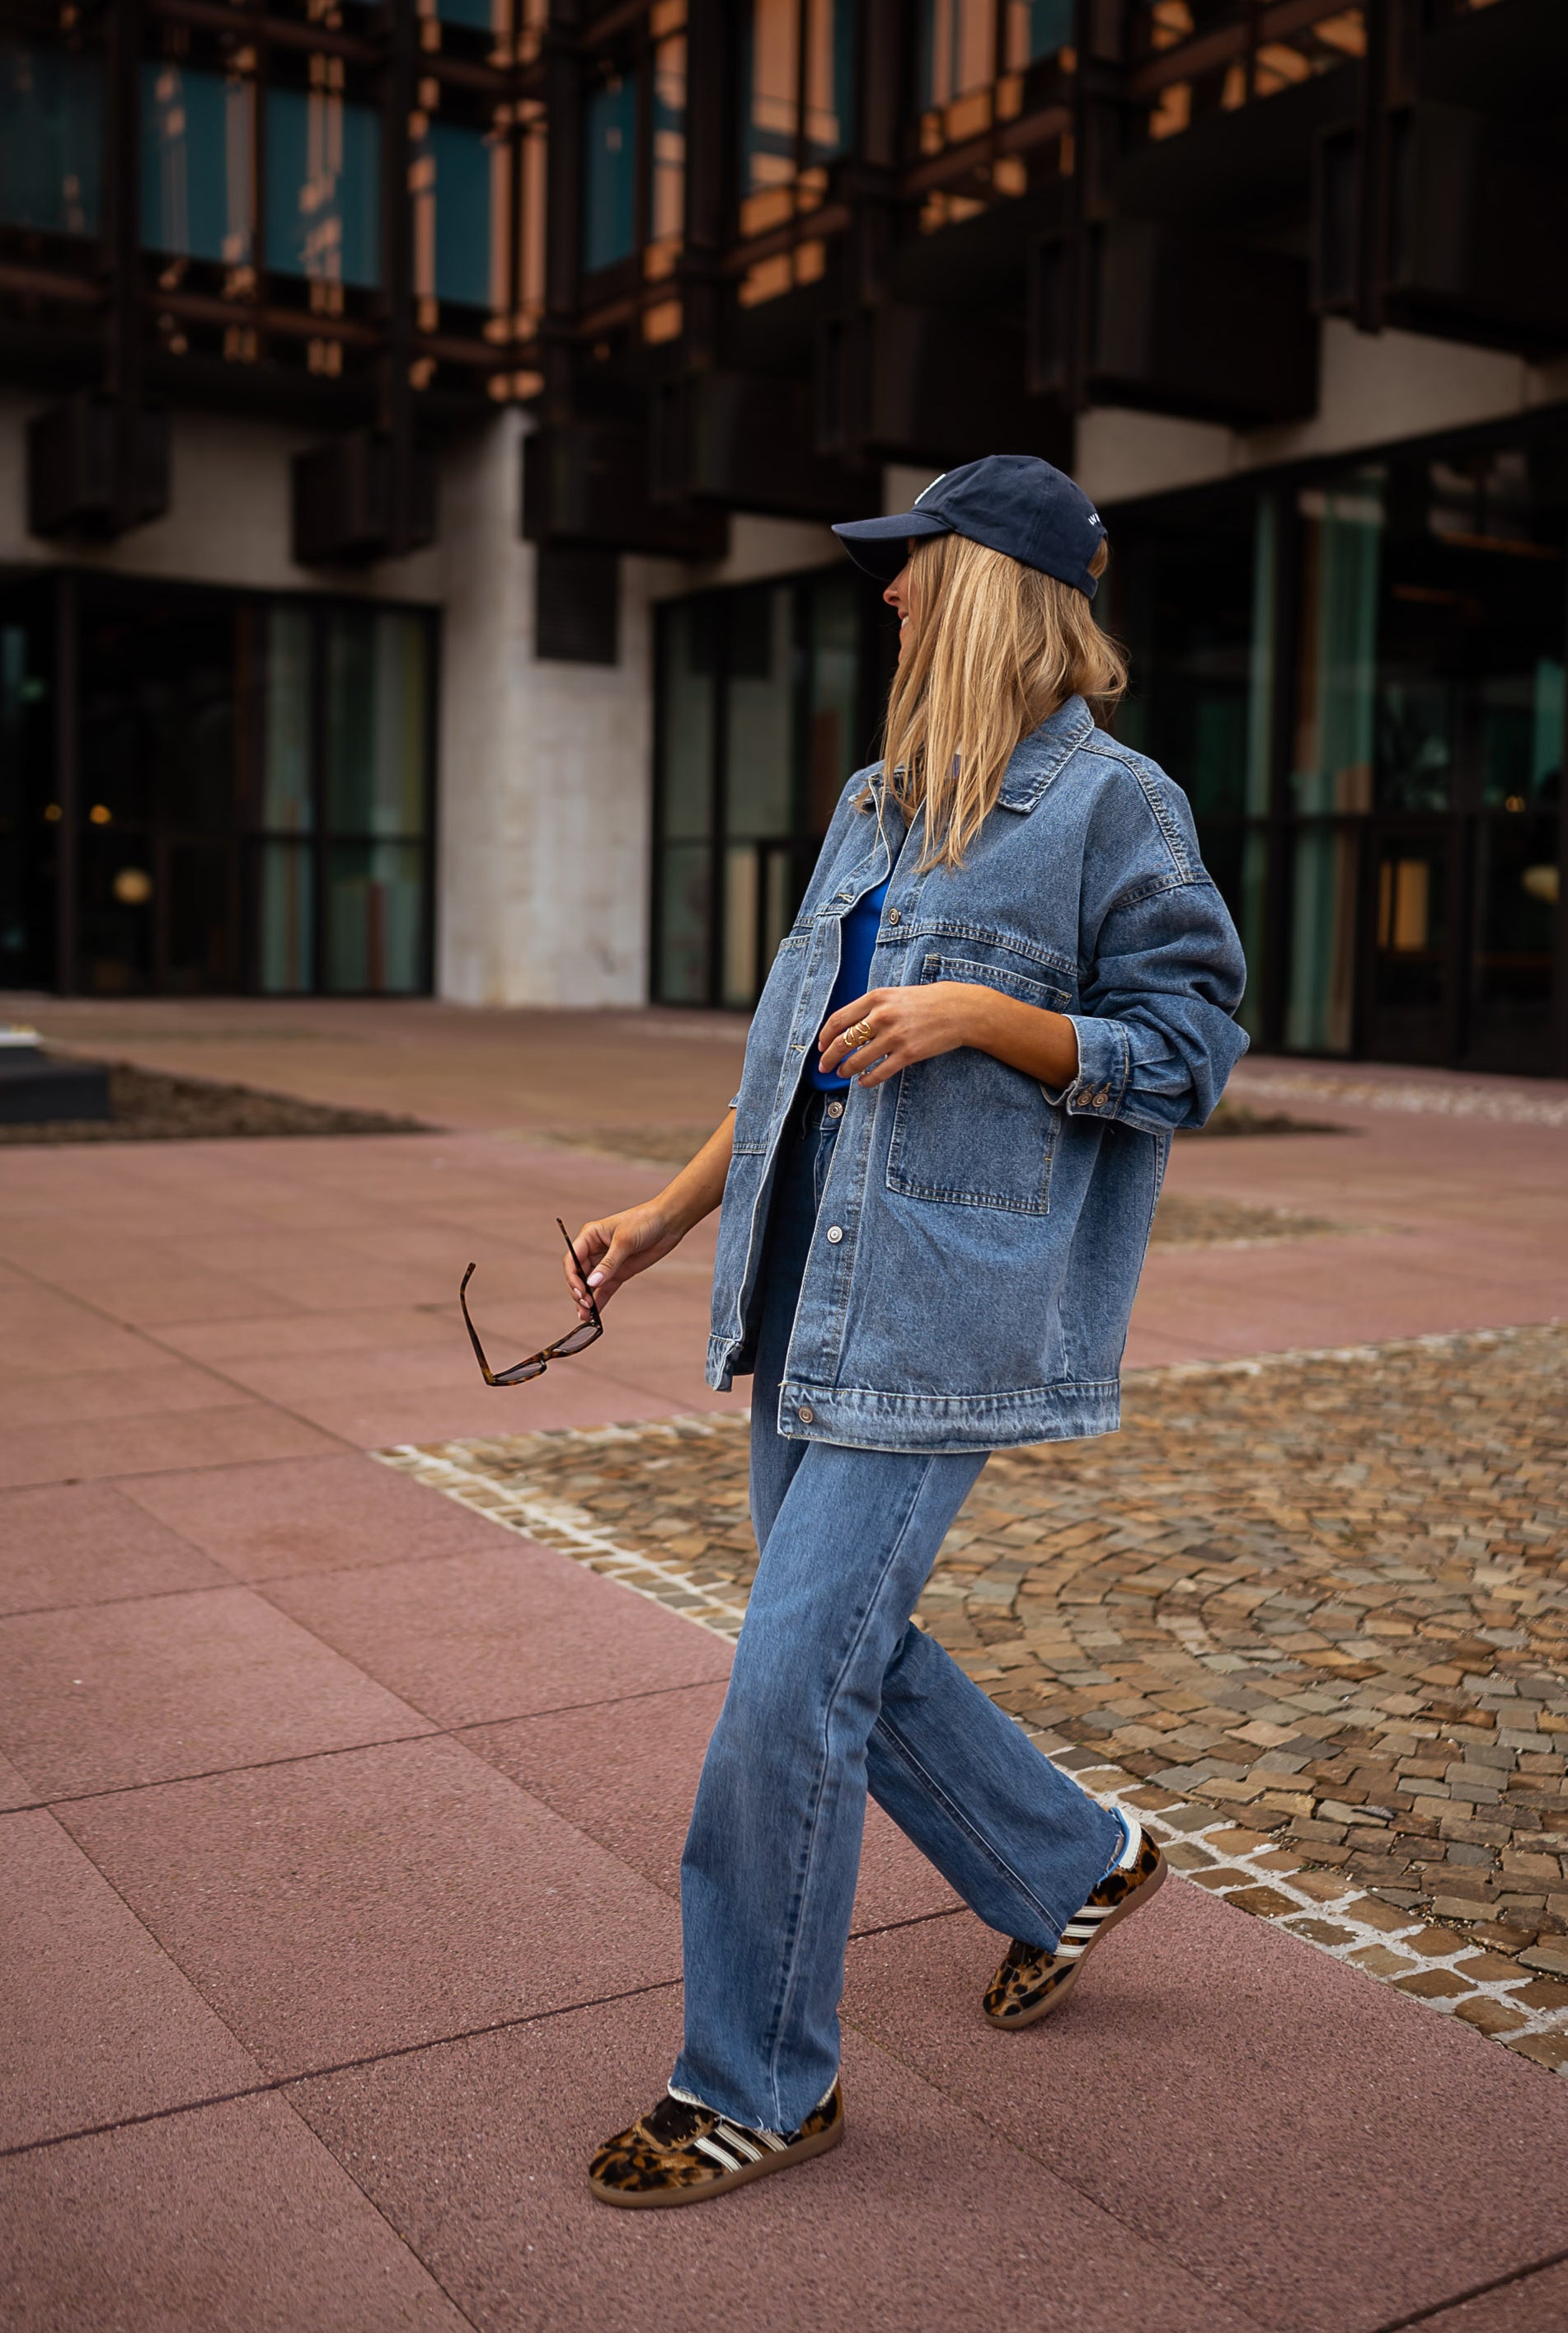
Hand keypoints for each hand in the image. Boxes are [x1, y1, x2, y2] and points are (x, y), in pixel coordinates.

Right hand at [563, 1201, 682, 1316]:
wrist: (668, 1222)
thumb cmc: (644, 1221)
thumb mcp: (625, 1241)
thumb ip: (609, 1263)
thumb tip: (591, 1283)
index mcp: (590, 1236)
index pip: (572, 1259)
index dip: (572, 1277)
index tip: (580, 1291)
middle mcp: (594, 1250)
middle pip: (578, 1275)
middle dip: (579, 1292)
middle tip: (585, 1306)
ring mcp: (606, 1263)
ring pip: (590, 1285)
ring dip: (586, 1300)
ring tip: (586, 1316)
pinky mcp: (619, 1272)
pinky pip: (605, 1289)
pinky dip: (600, 1301)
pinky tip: (595, 1314)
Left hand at [818, 982, 1080, 1090]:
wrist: (960, 1010)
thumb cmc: (926, 1002)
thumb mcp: (895, 995)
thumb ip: (871, 1008)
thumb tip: (848, 1028)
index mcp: (876, 998)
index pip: (838, 1019)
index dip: (825, 1036)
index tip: (821, 1046)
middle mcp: (882, 1016)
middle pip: (843, 1041)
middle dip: (829, 1057)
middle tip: (823, 1067)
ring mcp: (895, 1036)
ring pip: (859, 1059)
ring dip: (846, 1070)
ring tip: (843, 1074)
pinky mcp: (908, 1053)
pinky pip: (880, 1072)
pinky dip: (868, 1080)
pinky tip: (864, 1083)